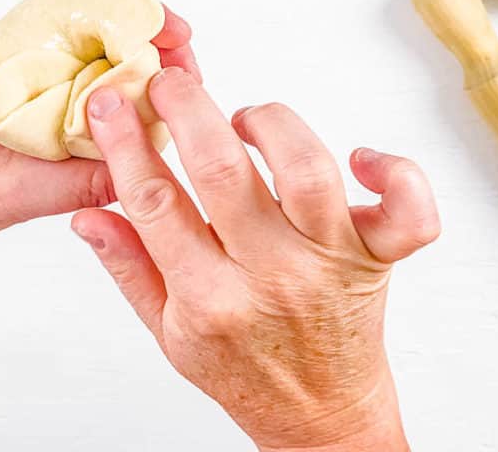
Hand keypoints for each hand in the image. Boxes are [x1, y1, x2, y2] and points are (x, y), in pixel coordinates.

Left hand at [0, 7, 199, 258]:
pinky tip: (133, 127)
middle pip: (97, 29)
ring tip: (172, 104)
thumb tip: (144, 173)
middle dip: (150, 48)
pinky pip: (78, 89)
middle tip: (189, 80)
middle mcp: (12, 56)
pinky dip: (112, 101)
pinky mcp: (22, 106)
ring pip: (90, 60)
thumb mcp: (5, 194)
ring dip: (134, 75)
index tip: (179, 36)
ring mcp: (17, 79)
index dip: (139, 16)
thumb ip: (74, 184)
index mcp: (2, 56)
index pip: (83, 10)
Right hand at [71, 68, 438, 451]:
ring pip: (307, 168)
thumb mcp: (169, 334)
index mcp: (209, 299)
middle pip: (224, 171)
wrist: (319, 414)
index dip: (125, 143)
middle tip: (169, 83)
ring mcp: (328, 262)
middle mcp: (271, 276)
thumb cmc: (245, 369)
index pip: (154, 203)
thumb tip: (90, 216)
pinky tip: (360, 157)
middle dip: (187, 109)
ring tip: (244, 120)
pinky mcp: (375, 257)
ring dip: (269, 124)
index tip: (110, 103)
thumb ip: (129, 268)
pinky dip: (394, 173)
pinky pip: (407, 210)